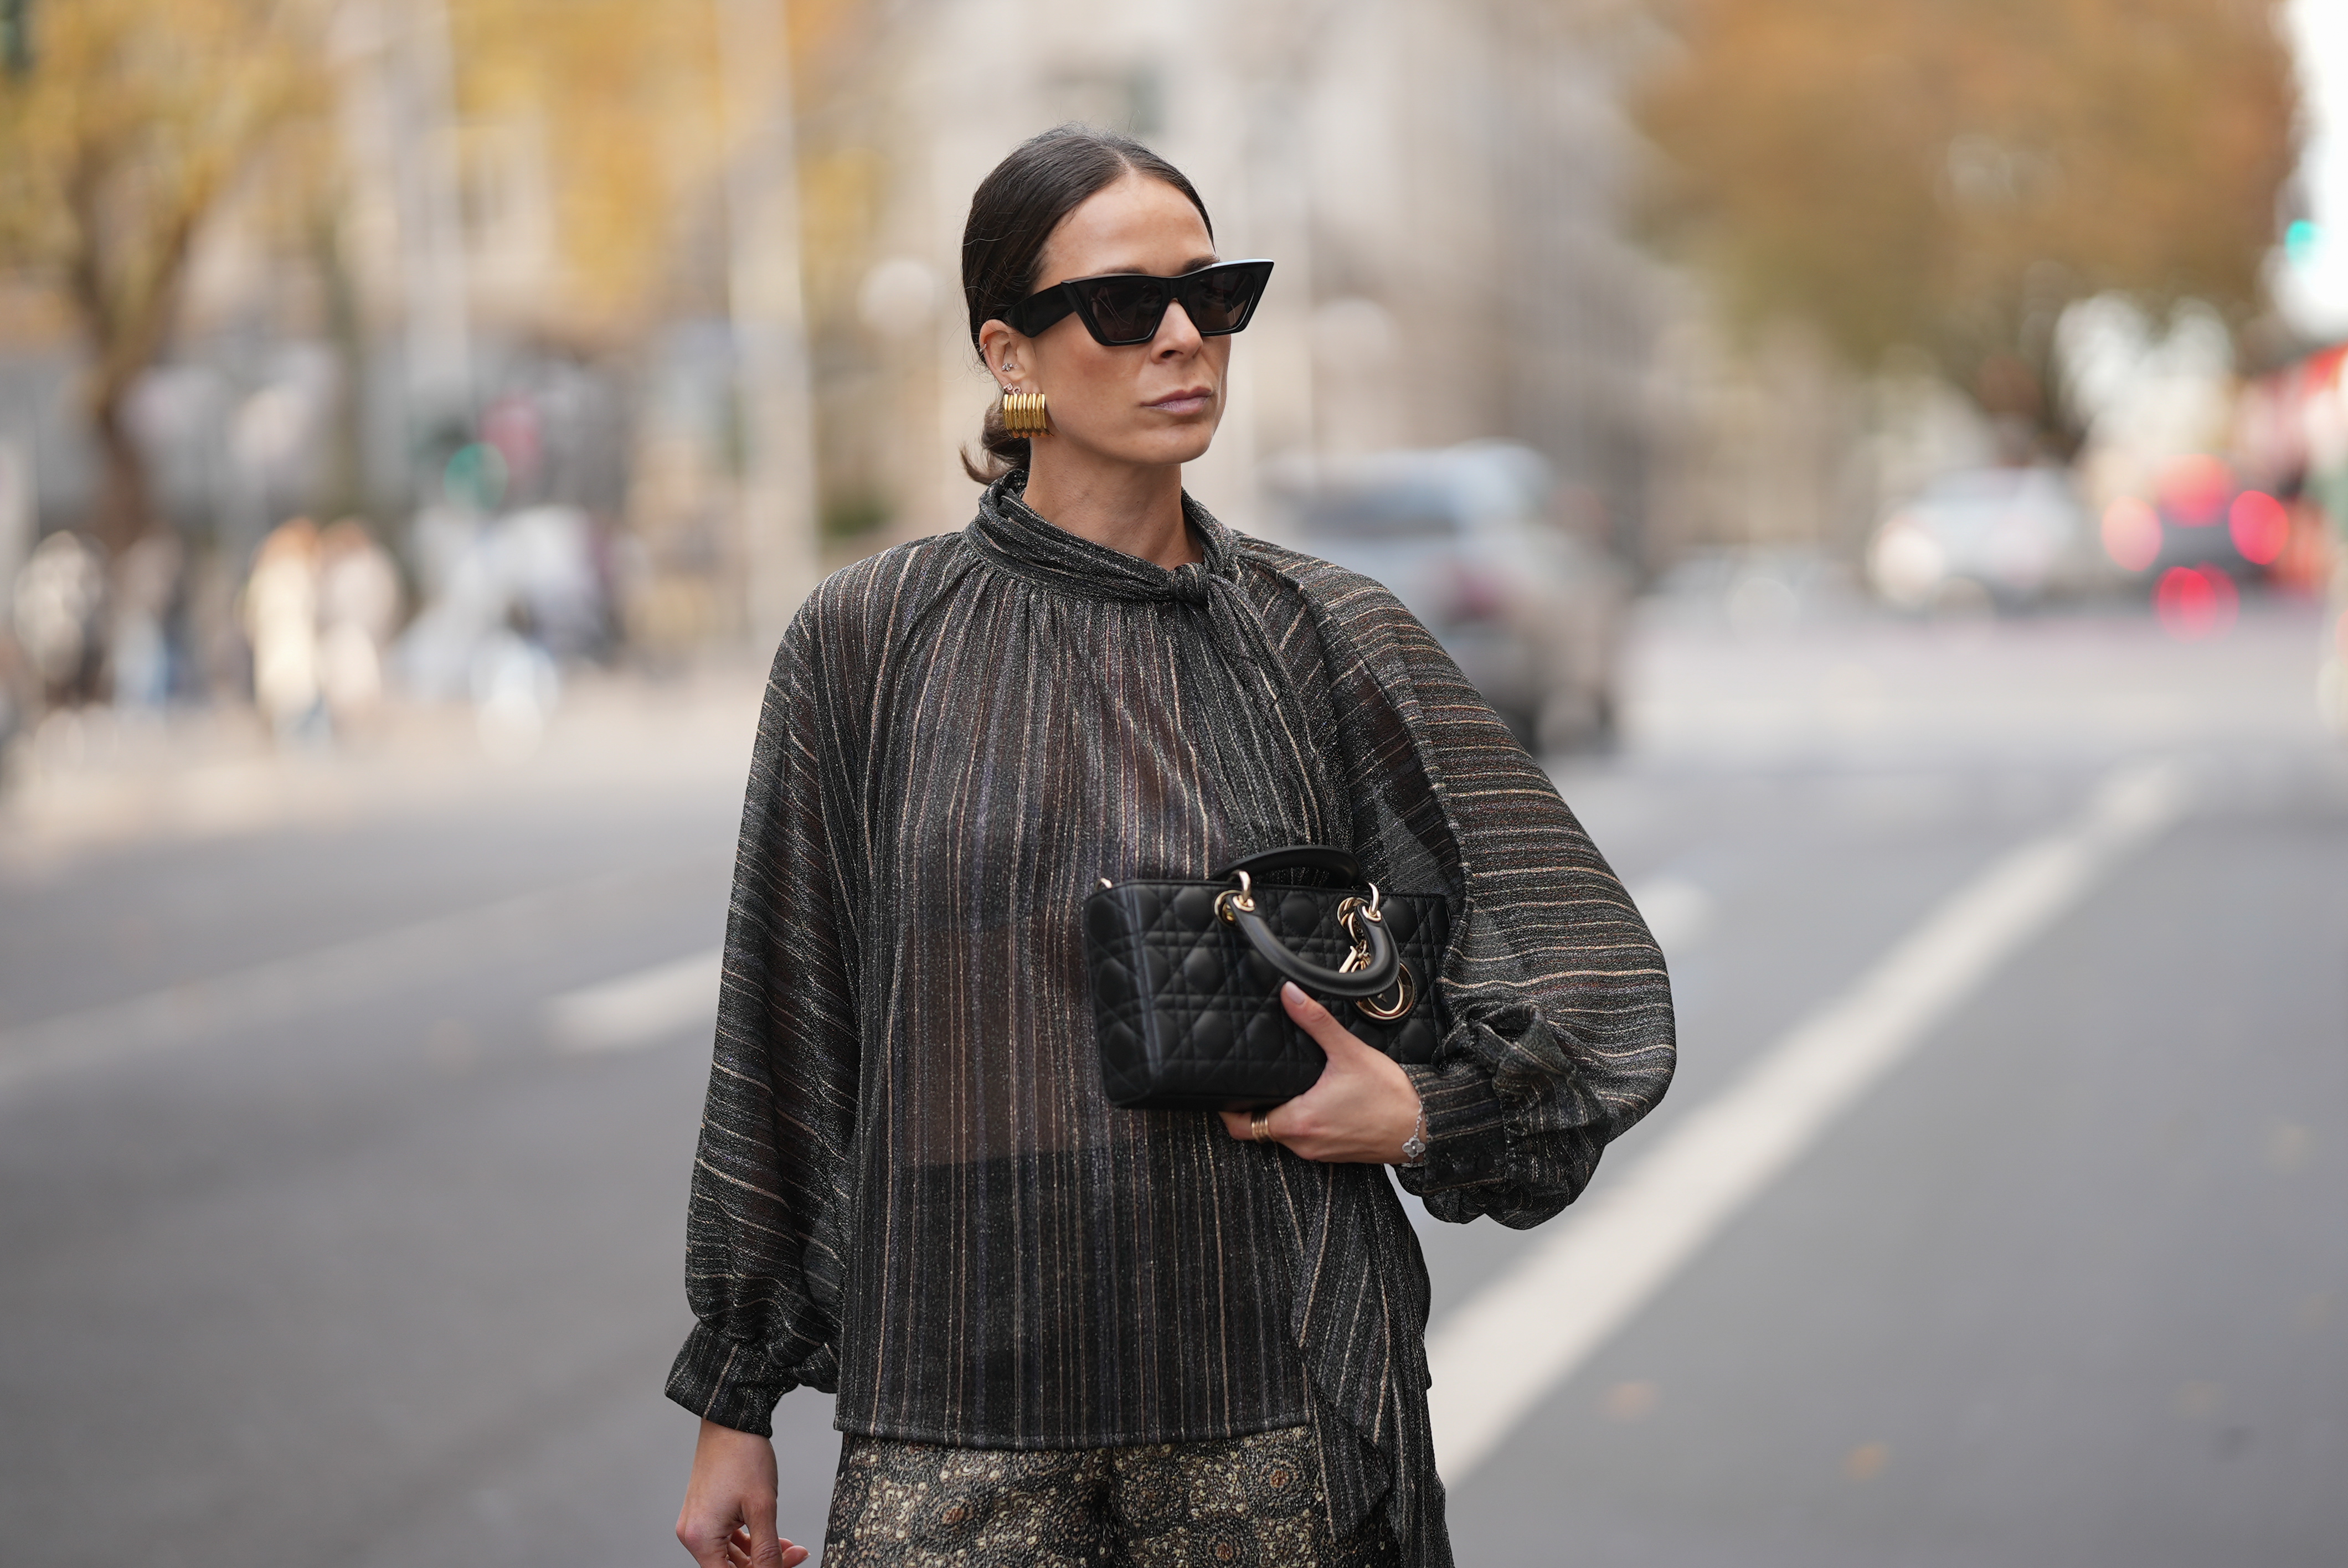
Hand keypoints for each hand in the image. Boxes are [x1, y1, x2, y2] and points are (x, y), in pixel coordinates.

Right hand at [676, 1418, 810, 1567]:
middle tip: (796, 1555)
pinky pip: (727, 1538)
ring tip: (789, 1546)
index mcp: (700, 1538)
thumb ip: (767, 1550)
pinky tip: (773, 1536)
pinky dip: (750, 1540)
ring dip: (760, 1553)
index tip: (788, 1566)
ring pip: (731, 1554)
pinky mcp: (706, 1512)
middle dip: (765, 1564)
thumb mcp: (762, 1508)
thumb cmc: (743, 1456)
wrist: (732, 1420)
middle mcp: (693, 1534)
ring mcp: (698, 1522)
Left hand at [1219, 983, 1422, 1162]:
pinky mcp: (1335, 1153)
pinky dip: (1302, 1120)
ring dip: (1279, 1113)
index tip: (1222, 1091)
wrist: (1425, 1126)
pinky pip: (1306, 1138)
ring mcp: (1319, 1152)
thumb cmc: (1390, 1096)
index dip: (1226, 1110)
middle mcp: (1304, 1143)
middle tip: (1250, 1080)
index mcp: (1298, 1121)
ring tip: (1280, 1085)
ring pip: (1284, 1134)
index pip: (1242, 1127)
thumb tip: (1290, 995)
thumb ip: (1315, 1022)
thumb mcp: (1348, 1053)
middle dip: (1253, 1106)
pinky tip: (1311, 1098)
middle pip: (1260, 1130)